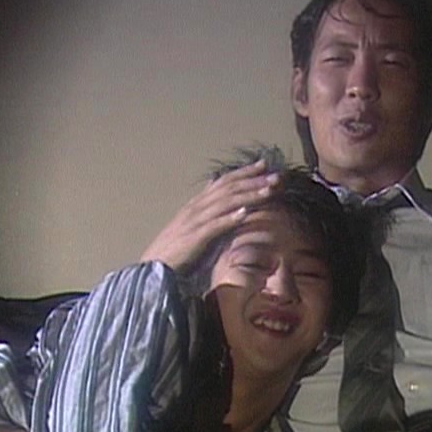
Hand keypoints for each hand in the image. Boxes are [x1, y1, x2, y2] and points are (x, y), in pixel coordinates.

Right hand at [140, 159, 279, 269]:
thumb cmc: (176, 248)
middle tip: (276, 176)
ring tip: (269, 191)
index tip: (265, 165)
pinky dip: (230, 218)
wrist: (155, 266)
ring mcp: (195, 221)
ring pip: (225, 203)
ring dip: (248, 195)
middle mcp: (196, 207)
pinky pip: (214, 225)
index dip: (245, 172)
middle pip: (229, 188)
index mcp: (197, 203)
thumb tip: (215, 189)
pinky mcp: (194, 238)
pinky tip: (245, 213)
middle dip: (254, 181)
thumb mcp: (192, 223)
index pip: (224, 182)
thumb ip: (205, 207)